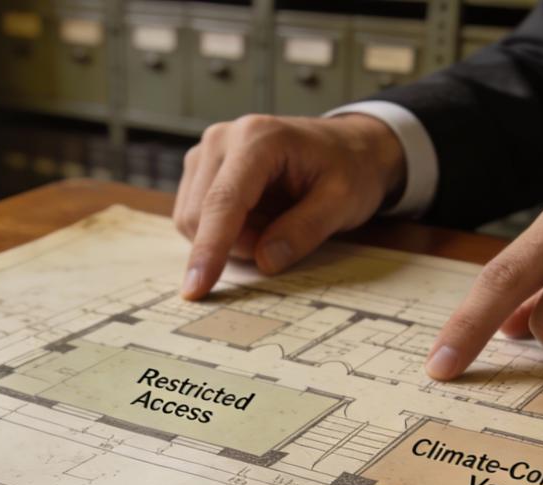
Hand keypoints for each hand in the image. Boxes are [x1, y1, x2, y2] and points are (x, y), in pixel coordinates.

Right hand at [174, 113, 406, 298]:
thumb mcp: (343, 201)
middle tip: (283, 235)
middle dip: (238, 244)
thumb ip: (305, 230)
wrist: (346, 145)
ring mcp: (206, 152)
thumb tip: (265, 261)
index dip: (209, 248)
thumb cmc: (348, 167)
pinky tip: (257, 215)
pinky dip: (226, 231)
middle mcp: (222, 139)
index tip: (197, 288)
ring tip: (273, 220)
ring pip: (193, 220)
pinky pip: (196, 217)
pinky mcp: (199, 168)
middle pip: (200, 216)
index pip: (223, 201)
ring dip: (232, 238)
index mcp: (258, 139)